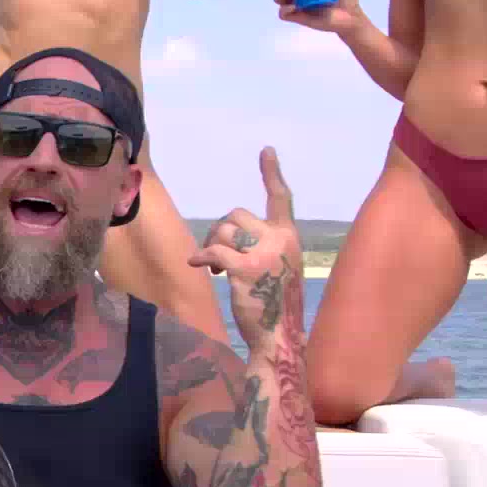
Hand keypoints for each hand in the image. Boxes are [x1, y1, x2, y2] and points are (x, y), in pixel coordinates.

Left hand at [188, 148, 305, 351]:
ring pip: (224, 231)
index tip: (265, 150)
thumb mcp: (280, 267)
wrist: (279, 336)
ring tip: (214, 266)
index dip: (272, 172)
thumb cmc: (274, 304)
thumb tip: (230, 233)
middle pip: (237, 214)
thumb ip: (264, 244)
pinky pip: (214, 251)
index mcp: (290, 236)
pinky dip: (202, 257)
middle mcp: (280, 239)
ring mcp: (264, 253)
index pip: (281, 197)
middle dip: (220, 230)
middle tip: (215, 252)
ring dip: (211, 245)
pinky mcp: (245, 268)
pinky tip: (196, 264)